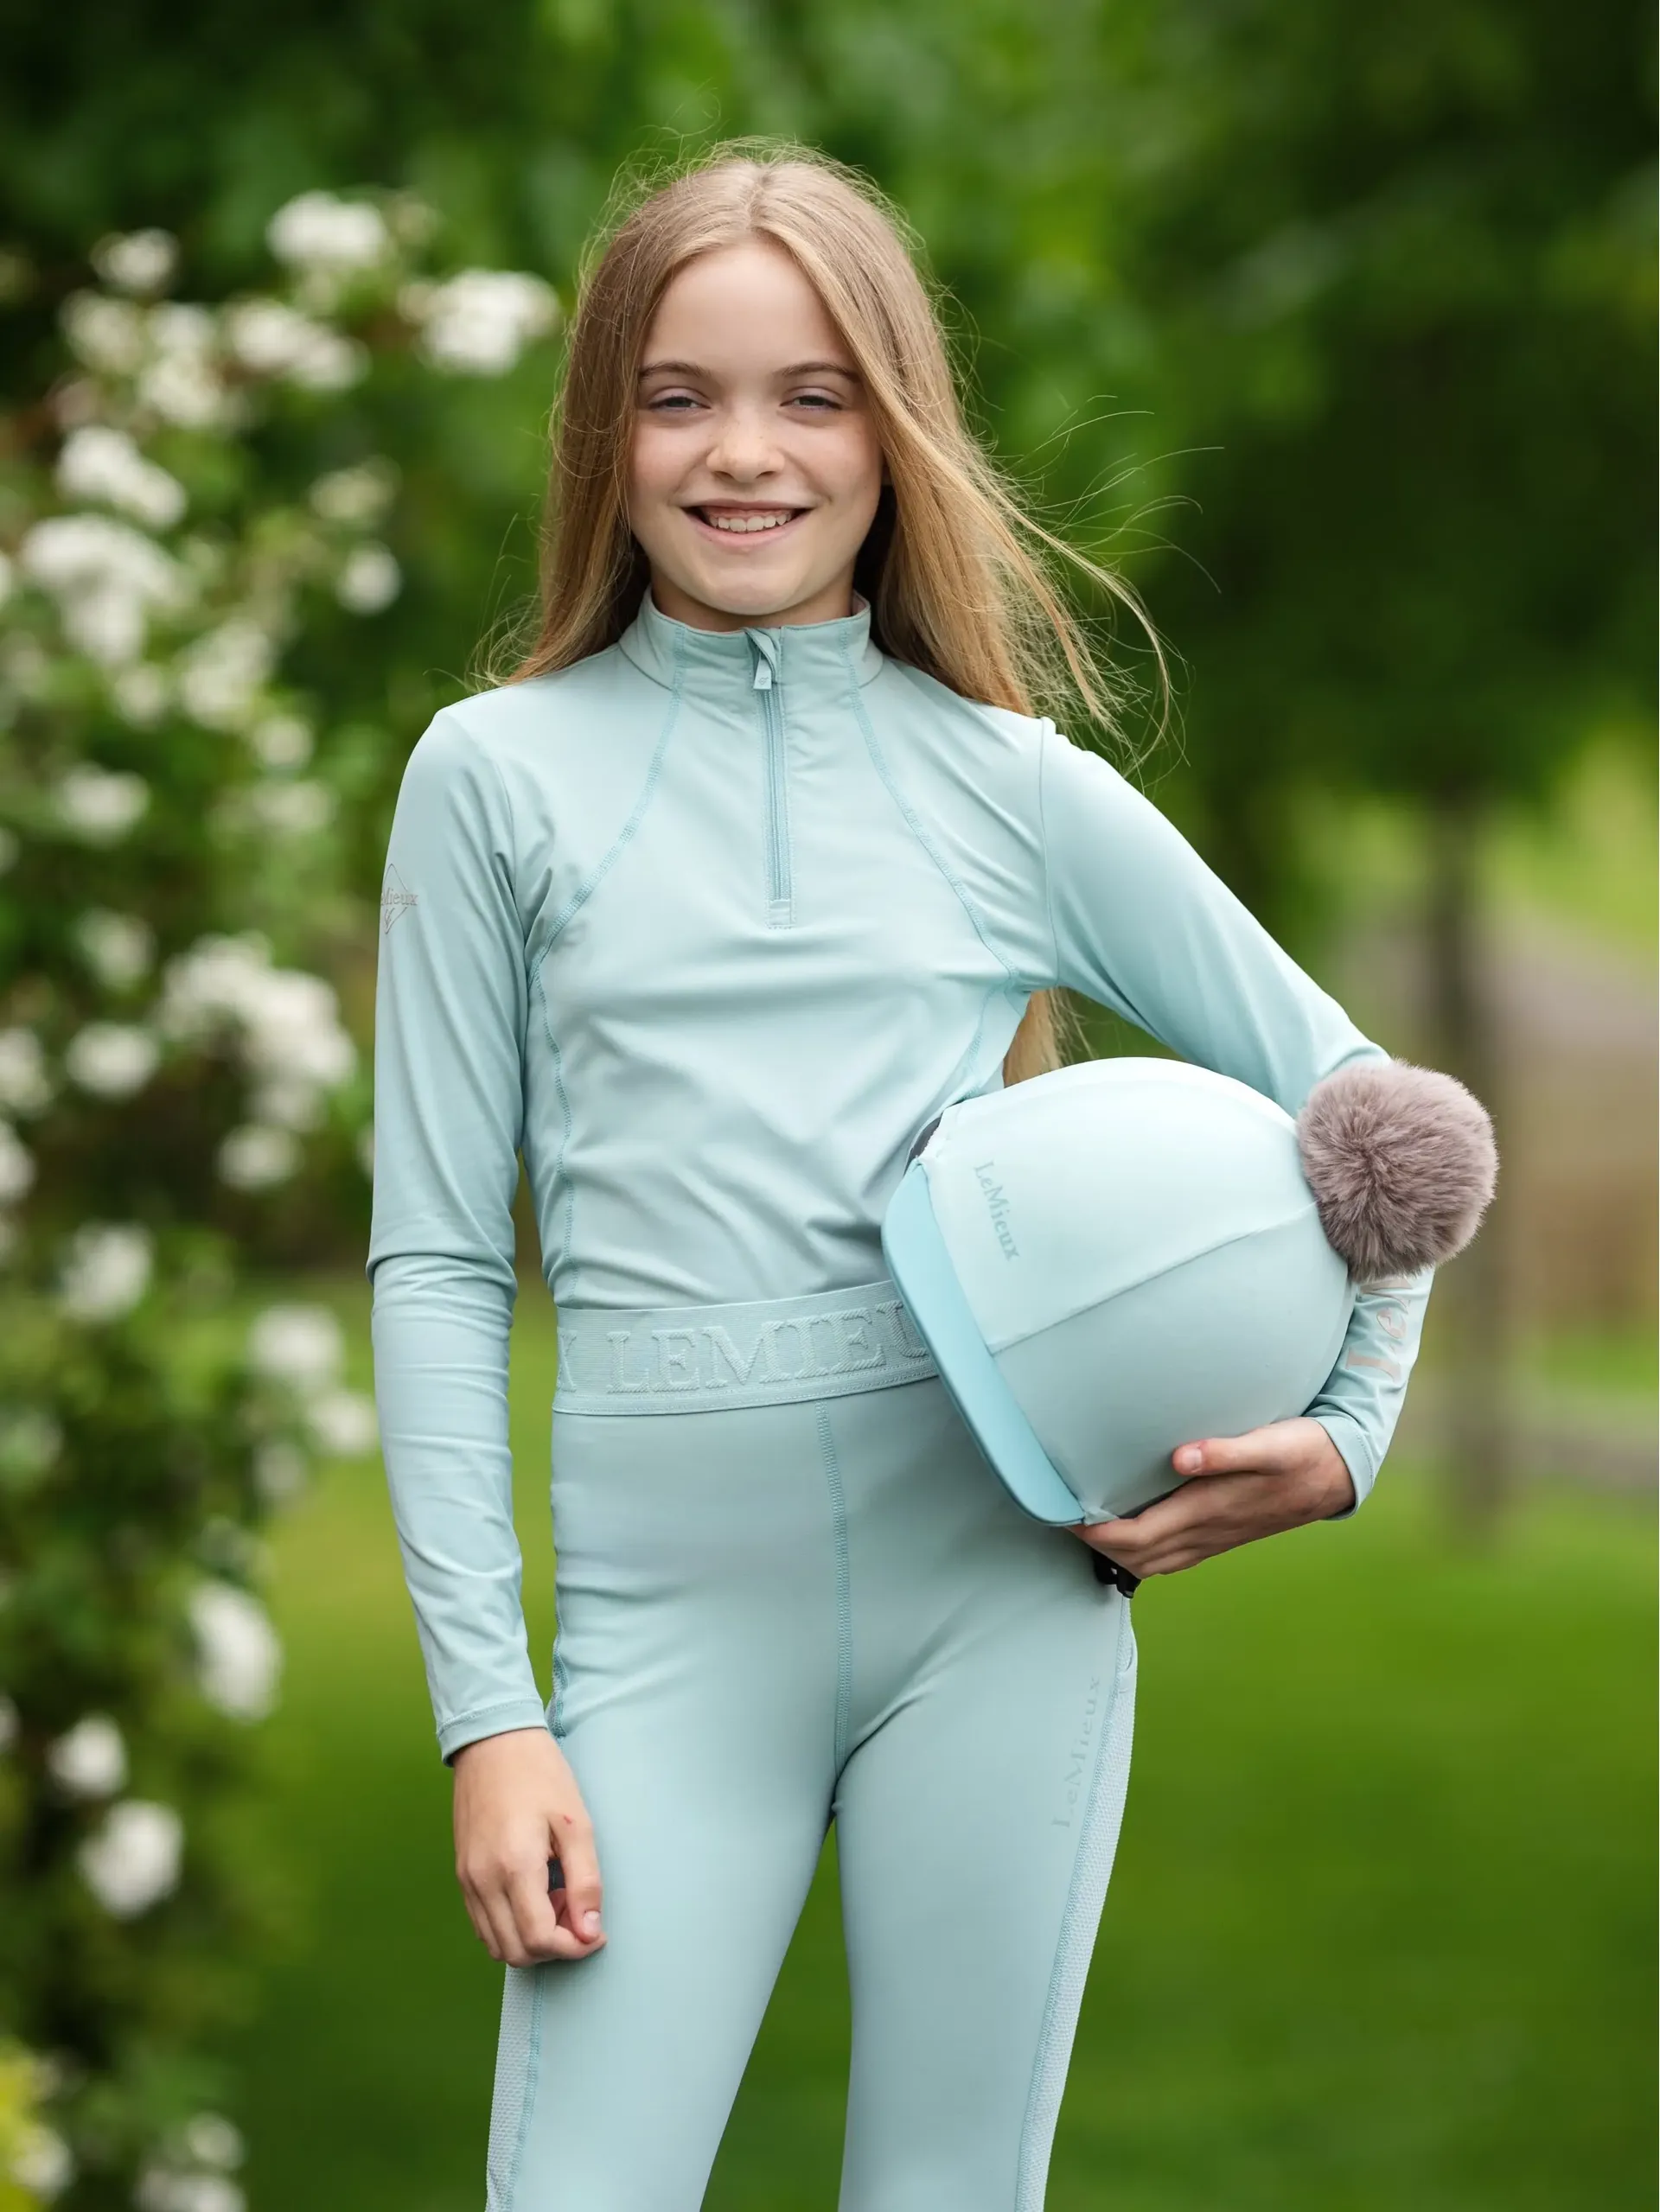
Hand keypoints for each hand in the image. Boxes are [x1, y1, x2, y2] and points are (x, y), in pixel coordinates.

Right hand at [451, 1726, 605, 1966]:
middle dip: (553, 1946)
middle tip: (576, 1909)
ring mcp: (467, 1880)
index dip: (573, 1947)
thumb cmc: (540, 1775)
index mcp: (514, 1867)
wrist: (493, 1743)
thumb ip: (586, 1882)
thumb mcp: (576, 1823)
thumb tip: (590, 1932)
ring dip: (530, 1939)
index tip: (595, 1931)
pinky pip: (483, 1923)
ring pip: (496, 1944)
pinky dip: (510, 1927)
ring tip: (555, 1899)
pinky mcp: (462, 1874)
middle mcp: (483, 1881)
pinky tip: (533, 1895)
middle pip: (516, 1951)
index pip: (539, 1939)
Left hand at [1069, 1416, 1355, 1580]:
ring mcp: (1214, 1539)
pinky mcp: (1222, 1535)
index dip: (1094, 1532)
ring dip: (1115, 1551)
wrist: (1339, 1475)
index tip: (1062, 1514)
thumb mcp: (1269, 1443)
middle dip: (1095, 1543)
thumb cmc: (1302, 1452)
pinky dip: (1142, 1550)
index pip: (1135, 1536)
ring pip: (1152, 1561)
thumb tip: (1179, 1458)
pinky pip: (1171, 1556)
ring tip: (1086, 1525)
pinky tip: (1131, 1530)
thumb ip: (1224, 1451)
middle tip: (1059, 1517)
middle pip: (1135, 1556)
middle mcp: (1206, 1533)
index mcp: (1208, 1511)